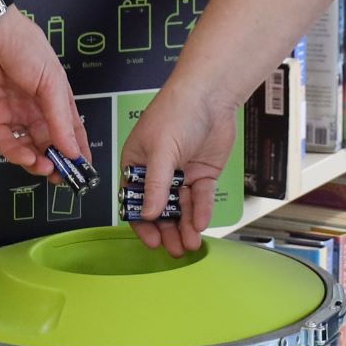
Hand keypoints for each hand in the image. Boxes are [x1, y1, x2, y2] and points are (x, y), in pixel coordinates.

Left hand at [0, 8, 87, 179]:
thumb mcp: (52, 82)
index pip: (69, 130)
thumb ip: (60, 119)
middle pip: (48, 144)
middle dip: (57, 162)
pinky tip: (29, 158)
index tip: (85, 170)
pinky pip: (5, 143)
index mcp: (54, 97)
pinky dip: (17, 154)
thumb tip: (73, 150)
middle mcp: (33, 109)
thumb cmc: (24, 47)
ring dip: (38, 162)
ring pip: (27, 148)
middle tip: (64, 178)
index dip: (77, 150)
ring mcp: (12, 115)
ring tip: (47, 169)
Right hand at [116, 80, 234, 255]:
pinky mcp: (202, 174)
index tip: (152, 240)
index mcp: (136, 164)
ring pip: (181, 207)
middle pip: (159, 209)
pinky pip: (200, 198)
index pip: (134, 200)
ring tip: (190, 243)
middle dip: (167, 230)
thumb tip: (148, 214)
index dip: (141, 222)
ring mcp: (181, 174)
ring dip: (185, 225)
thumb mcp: (160, 150)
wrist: (211, 96)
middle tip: (174, 249)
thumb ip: (155, 185)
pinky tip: (201, 223)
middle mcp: (157, 173)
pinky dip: (201, 211)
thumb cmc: (176, 112)